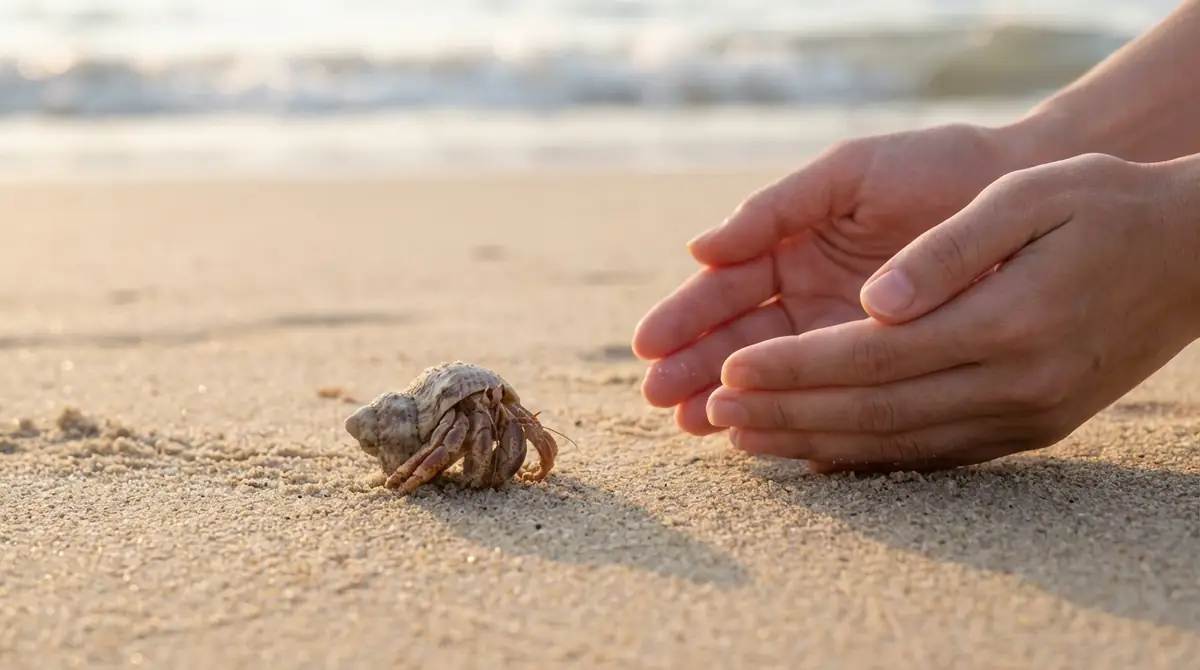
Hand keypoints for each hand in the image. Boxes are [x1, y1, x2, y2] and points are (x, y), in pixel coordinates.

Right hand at [632, 122, 1035, 434]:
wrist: (1027, 190)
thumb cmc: (935, 169)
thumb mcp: (848, 174)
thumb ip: (775, 208)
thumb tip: (698, 248)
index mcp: (789, 250)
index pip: (723, 290)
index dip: (684, 317)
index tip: (649, 346)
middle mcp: (808, 299)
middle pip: (739, 340)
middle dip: (696, 368)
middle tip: (660, 400)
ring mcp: (844, 338)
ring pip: (779, 377)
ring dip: (734, 400)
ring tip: (696, 426)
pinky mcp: (887, 370)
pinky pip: (840, 400)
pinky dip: (804, 419)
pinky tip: (769, 438)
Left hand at [706, 153, 1199, 471]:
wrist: (1194, 256)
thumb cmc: (1104, 207)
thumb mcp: (1031, 199)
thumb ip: (950, 250)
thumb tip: (876, 299)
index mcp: (1007, 323)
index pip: (870, 357)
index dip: (793, 366)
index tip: (729, 367)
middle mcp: (1013, 385)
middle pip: (872, 411)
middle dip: (784, 412)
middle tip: (711, 411)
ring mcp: (1024, 418)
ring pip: (895, 445)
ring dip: (811, 444)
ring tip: (743, 438)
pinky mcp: (1029, 429)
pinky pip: (931, 456)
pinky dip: (864, 457)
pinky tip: (816, 454)